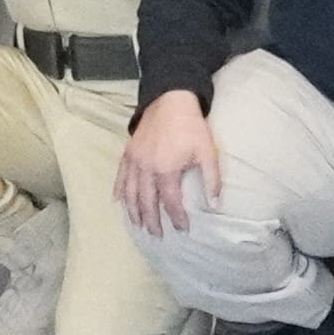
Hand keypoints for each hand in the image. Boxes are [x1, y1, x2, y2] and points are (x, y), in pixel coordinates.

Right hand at [117, 88, 217, 235]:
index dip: (177, 218)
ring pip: (131, 192)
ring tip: (137, 224)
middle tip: (157, 235)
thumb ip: (211, 180)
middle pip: (147, 202)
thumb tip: (215, 205)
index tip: (183, 230)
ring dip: (133, 210)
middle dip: (152, 220)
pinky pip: (121, 175)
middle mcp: (146, 169)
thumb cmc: (191, 126)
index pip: (171, 202)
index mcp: (166, 170)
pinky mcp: (129, 151)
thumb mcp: (207, 151)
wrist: (170, 98)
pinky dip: (119, 189)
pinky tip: (117, 201)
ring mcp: (135, 160)